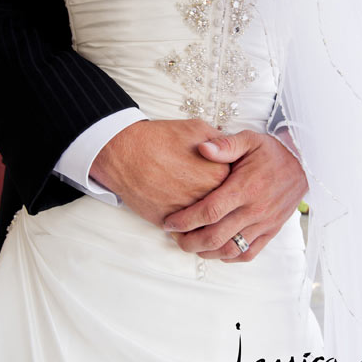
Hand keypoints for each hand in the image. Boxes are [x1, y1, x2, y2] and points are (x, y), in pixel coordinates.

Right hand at [90, 120, 229, 226]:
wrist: (124, 152)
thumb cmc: (158, 138)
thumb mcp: (197, 128)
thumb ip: (221, 142)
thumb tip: (232, 152)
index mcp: (219, 174)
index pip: (236, 188)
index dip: (232, 187)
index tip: (227, 185)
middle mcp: (206, 196)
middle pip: (223, 209)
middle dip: (222, 209)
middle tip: (213, 203)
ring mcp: (187, 212)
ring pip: (204, 226)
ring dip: (205, 224)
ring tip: (203, 219)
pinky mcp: (167, 222)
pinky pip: (183, 232)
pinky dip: (185, 230)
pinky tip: (185, 223)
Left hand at [165, 130, 307, 261]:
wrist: (305, 164)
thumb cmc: (270, 151)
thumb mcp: (248, 140)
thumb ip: (224, 145)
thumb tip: (201, 147)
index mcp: (245, 188)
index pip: (210, 212)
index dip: (185, 220)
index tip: (168, 222)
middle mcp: (255, 210)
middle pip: (216, 236)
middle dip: (189, 241)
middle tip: (173, 237)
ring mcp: (265, 223)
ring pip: (230, 249)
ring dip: (206, 251)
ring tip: (189, 244)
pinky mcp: (272, 231)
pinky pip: (249, 253)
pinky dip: (228, 256)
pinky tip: (214, 249)